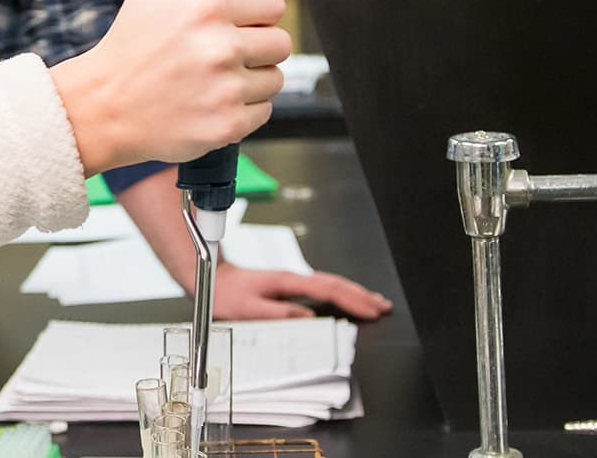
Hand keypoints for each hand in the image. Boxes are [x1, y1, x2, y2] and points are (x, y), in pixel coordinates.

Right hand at [50, 0, 290, 173]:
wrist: (103, 105)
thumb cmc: (130, 42)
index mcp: (206, 8)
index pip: (272, 3)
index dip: (256, 9)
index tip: (237, 18)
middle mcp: (220, 48)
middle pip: (281, 42)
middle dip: (257, 43)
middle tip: (226, 48)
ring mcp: (225, 90)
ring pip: (275, 77)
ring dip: (253, 76)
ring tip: (217, 75)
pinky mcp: (227, 125)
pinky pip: (264, 109)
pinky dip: (244, 107)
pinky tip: (214, 99)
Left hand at [212, 263, 393, 320]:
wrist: (213, 279)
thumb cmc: (228, 294)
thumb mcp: (248, 308)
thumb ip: (278, 313)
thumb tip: (307, 318)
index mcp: (286, 281)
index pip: (328, 290)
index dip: (353, 300)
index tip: (371, 309)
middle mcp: (293, 278)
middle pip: (336, 284)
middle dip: (362, 295)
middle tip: (384, 306)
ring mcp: (293, 280)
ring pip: (331, 283)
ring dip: (354, 292)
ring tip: (375, 302)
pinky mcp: (291, 285)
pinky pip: (323, 287)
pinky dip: (341, 292)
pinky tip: (347, 298)